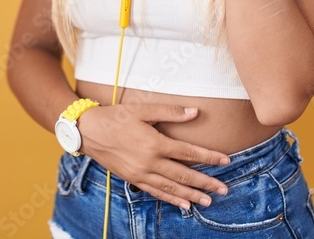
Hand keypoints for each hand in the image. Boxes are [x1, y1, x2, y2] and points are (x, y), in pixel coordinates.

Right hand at [76, 103, 230, 209]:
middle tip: (224, 189)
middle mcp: (149, 162)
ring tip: (208, 201)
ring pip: (172, 188)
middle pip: (184, 175)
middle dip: (206, 183)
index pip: (189, 153)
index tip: (226, 161)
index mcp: (155, 143)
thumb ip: (170, 112)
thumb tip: (194, 112)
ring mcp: (141, 174)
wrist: (88, 131)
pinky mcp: (133, 179)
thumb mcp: (142, 110)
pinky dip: (171, 199)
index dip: (209, 158)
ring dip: (192, 195)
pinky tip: (183, 204)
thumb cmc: (116, 117)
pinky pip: (156, 192)